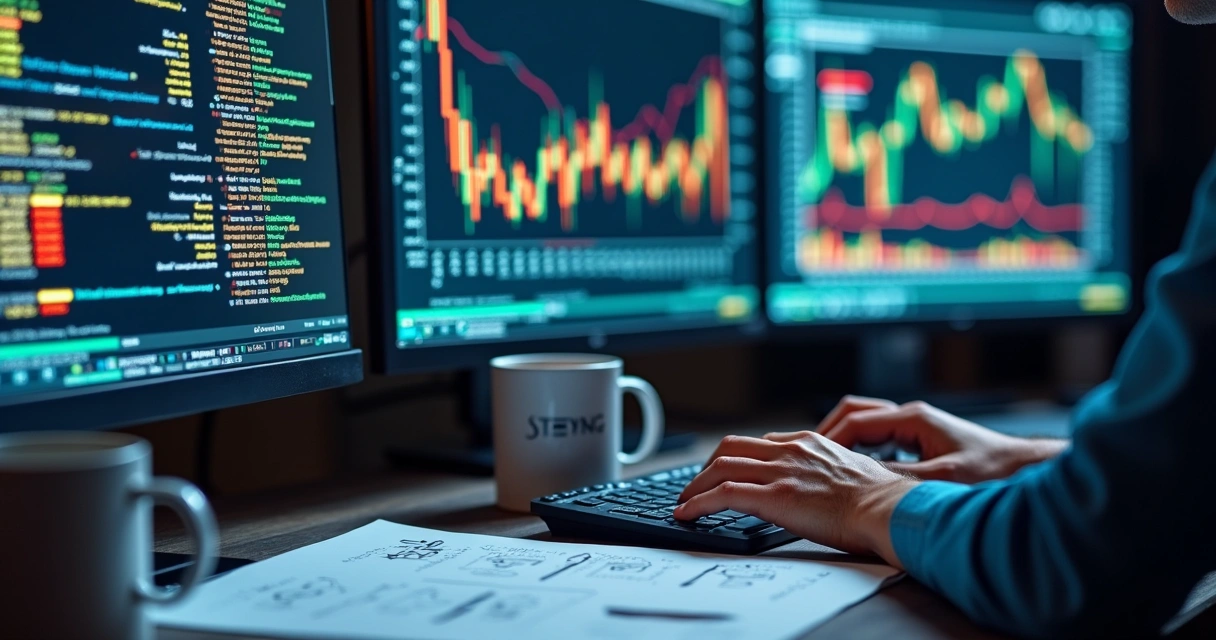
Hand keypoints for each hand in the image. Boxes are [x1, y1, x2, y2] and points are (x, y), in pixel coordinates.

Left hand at [675, 433, 917, 564]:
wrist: (889, 508)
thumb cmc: (880, 499)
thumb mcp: (850, 470)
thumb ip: (825, 470)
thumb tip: (819, 486)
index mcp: (808, 442)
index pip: (758, 443)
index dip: (735, 459)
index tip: (725, 472)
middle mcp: (790, 450)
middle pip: (730, 448)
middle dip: (706, 467)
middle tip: (696, 486)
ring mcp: (781, 471)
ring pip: (720, 467)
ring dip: (695, 486)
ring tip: (684, 502)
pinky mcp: (776, 495)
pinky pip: (724, 494)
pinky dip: (698, 503)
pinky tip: (688, 514)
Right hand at [802, 396, 1067, 483]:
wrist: (1033, 474)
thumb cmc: (997, 474)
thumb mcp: (938, 481)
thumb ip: (894, 480)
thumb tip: (854, 481)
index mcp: (913, 419)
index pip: (853, 421)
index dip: (827, 440)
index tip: (811, 460)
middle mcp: (913, 419)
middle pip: (855, 416)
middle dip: (829, 435)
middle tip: (811, 458)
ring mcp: (919, 431)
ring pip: (867, 429)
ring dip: (846, 445)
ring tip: (829, 467)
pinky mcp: (926, 446)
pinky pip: (882, 444)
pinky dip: (865, 456)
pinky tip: (862, 477)